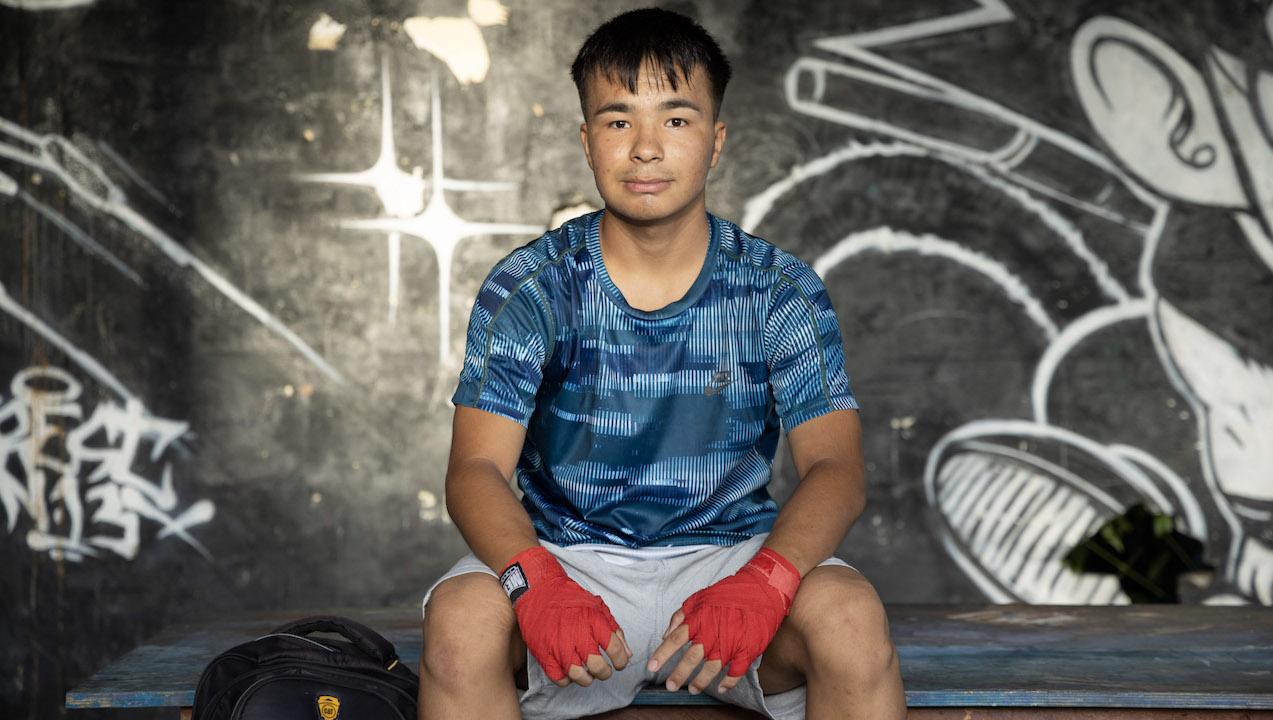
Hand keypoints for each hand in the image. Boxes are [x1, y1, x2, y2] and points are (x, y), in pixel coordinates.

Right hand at [502, 546, 632, 686]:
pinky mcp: (544, 654)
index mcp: (593, 621)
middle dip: (605, 673)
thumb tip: (627, 653)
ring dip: (587, 679)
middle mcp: (577, 635)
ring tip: (588, 673)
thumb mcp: (598, 607)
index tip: (620, 664)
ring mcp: (559, 646)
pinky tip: (571, 670)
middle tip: (604, 670)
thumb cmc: (569, 598)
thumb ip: (615, 630)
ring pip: (578, 676)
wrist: (539, 591)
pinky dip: (567, 679)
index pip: (615, 650)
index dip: (621, 661)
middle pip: (598, 667)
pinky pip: (559, 678)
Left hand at [646, 547, 799, 694]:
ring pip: (712, 668)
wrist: (762, 588)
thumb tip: (665, 634)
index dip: (662, 654)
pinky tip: (722, 688)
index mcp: (699, 619)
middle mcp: (713, 632)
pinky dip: (729, 682)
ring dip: (701, 681)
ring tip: (692, 689)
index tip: (651, 667)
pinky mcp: (748, 649)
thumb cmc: (729, 592)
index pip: (675, 640)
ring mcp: (731, 642)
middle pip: (691, 657)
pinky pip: (736, 671)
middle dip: (679, 674)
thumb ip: (681, 616)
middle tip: (670, 686)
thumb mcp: (700, 597)